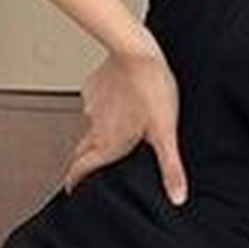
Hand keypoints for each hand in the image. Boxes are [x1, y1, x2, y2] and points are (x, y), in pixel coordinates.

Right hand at [60, 38, 188, 203]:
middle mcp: (95, 127)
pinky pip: (95, 101)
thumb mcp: (165, 133)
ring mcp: (92, 106)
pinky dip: (103, 106)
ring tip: (113, 132)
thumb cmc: (152, 89)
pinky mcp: (93, 86)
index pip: (81, 169)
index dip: (74, 182)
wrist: (135, 50)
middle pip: (81, 151)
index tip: (71, 190)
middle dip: (80, 163)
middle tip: (83, 168)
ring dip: (97, 132)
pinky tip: (118, 101)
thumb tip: (177, 197)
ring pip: (89, 126)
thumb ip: (170, 168)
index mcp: (108, 143)